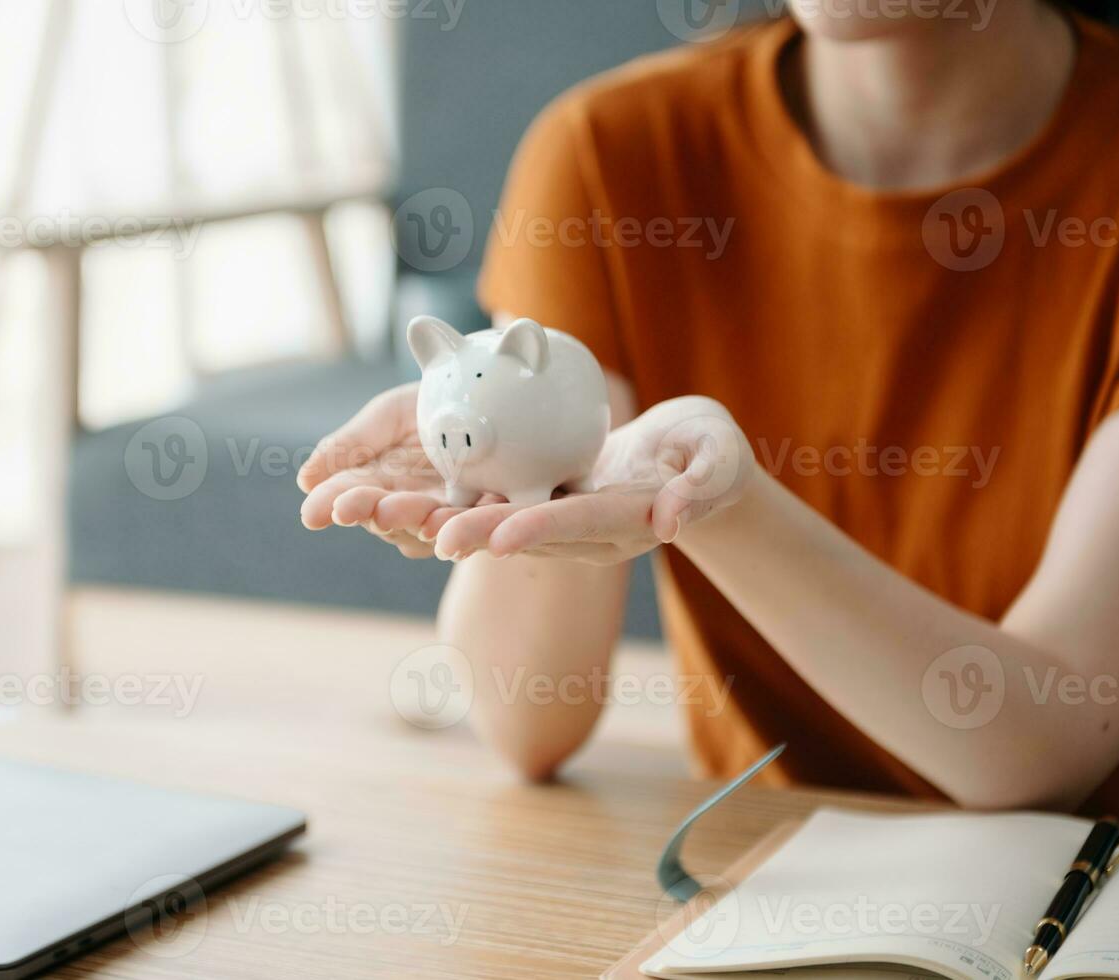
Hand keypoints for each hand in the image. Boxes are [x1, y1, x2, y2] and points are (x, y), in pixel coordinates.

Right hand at [297, 383, 499, 557]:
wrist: (498, 398)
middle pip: (383, 516)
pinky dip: (464, 524)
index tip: (311, 514)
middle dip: (366, 512)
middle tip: (346, 509)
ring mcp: (446, 515)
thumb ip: (352, 443)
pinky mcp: (487, 517)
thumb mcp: (389, 415)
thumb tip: (304, 480)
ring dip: (410, 520)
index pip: (349, 495)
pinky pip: (476, 526)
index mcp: (378, 482)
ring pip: (425, 527)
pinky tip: (452, 520)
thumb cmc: (436, 404)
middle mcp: (408, 506)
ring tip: (394, 510)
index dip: (330, 505)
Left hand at [432, 396, 754, 564]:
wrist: (695, 461)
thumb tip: (672, 522)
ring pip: (500, 523)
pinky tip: (413, 497)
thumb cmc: (714, 452)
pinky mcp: (549, 506)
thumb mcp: (720, 458)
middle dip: (475, 532)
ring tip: (398, 517)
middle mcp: (588, 533)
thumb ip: (701, 485)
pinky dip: (457, 502)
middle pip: (526, 531)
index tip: (497, 537)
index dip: (538, 528)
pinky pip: (498, 506)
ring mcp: (565, 523)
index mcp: (628, 520)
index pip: (579, 523)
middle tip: (425, 531)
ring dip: (451, 521)